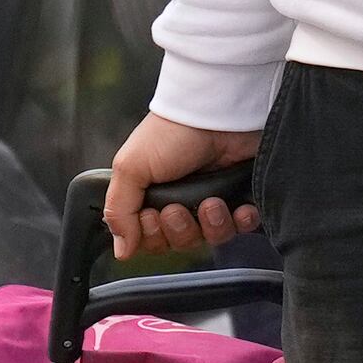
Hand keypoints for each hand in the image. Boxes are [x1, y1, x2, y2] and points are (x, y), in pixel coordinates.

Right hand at [106, 114, 264, 257]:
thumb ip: (119, 211)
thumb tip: (121, 250)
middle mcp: (182, 201)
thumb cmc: (171, 133)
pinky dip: (242, 222)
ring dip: (211, 225)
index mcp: (152, 196)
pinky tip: (238, 209)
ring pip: (212, 238)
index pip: (150, 239)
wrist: (216, 112)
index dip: (151, 236)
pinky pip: (243, 227)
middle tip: (177, 208)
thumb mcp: (131, 167)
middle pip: (180, 242)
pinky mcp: (241, 197)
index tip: (151, 216)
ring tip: (211, 202)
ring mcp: (212, 200)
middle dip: (180, 230)